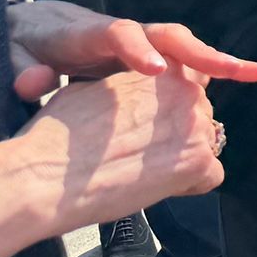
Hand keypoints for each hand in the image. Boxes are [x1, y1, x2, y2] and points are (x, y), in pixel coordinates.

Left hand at [6, 0, 256, 101]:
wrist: (32, 27)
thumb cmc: (22, 44)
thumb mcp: (12, 55)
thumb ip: (22, 70)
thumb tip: (37, 82)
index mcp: (90, 33)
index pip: (120, 34)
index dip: (138, 49)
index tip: (153, 69)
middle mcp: (124, 34)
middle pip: (168, 36)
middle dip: (202, 52)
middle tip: (234, 69)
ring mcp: (139, 45)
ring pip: (183, 49)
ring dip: (218, 61)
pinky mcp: (146, 61)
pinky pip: (181, 65)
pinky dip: (212, 71)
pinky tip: (243, 80)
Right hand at [7, 65, 223, 236]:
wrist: (46, 175)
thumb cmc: (58, 135)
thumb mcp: (97, 89)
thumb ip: (131, 88)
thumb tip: (136, 95)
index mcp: (163, 70)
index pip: (194, 79)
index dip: (173, 104)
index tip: (156, 122)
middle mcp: (187, 91)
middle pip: (199, 115)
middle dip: (177, 134)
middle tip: (140, 153)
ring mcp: (197, 125)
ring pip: (205, 144)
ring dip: (181, 158)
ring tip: (141, 171)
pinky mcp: (198, 161)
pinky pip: (211, 175)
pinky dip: (190, 185)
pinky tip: (156, 186)